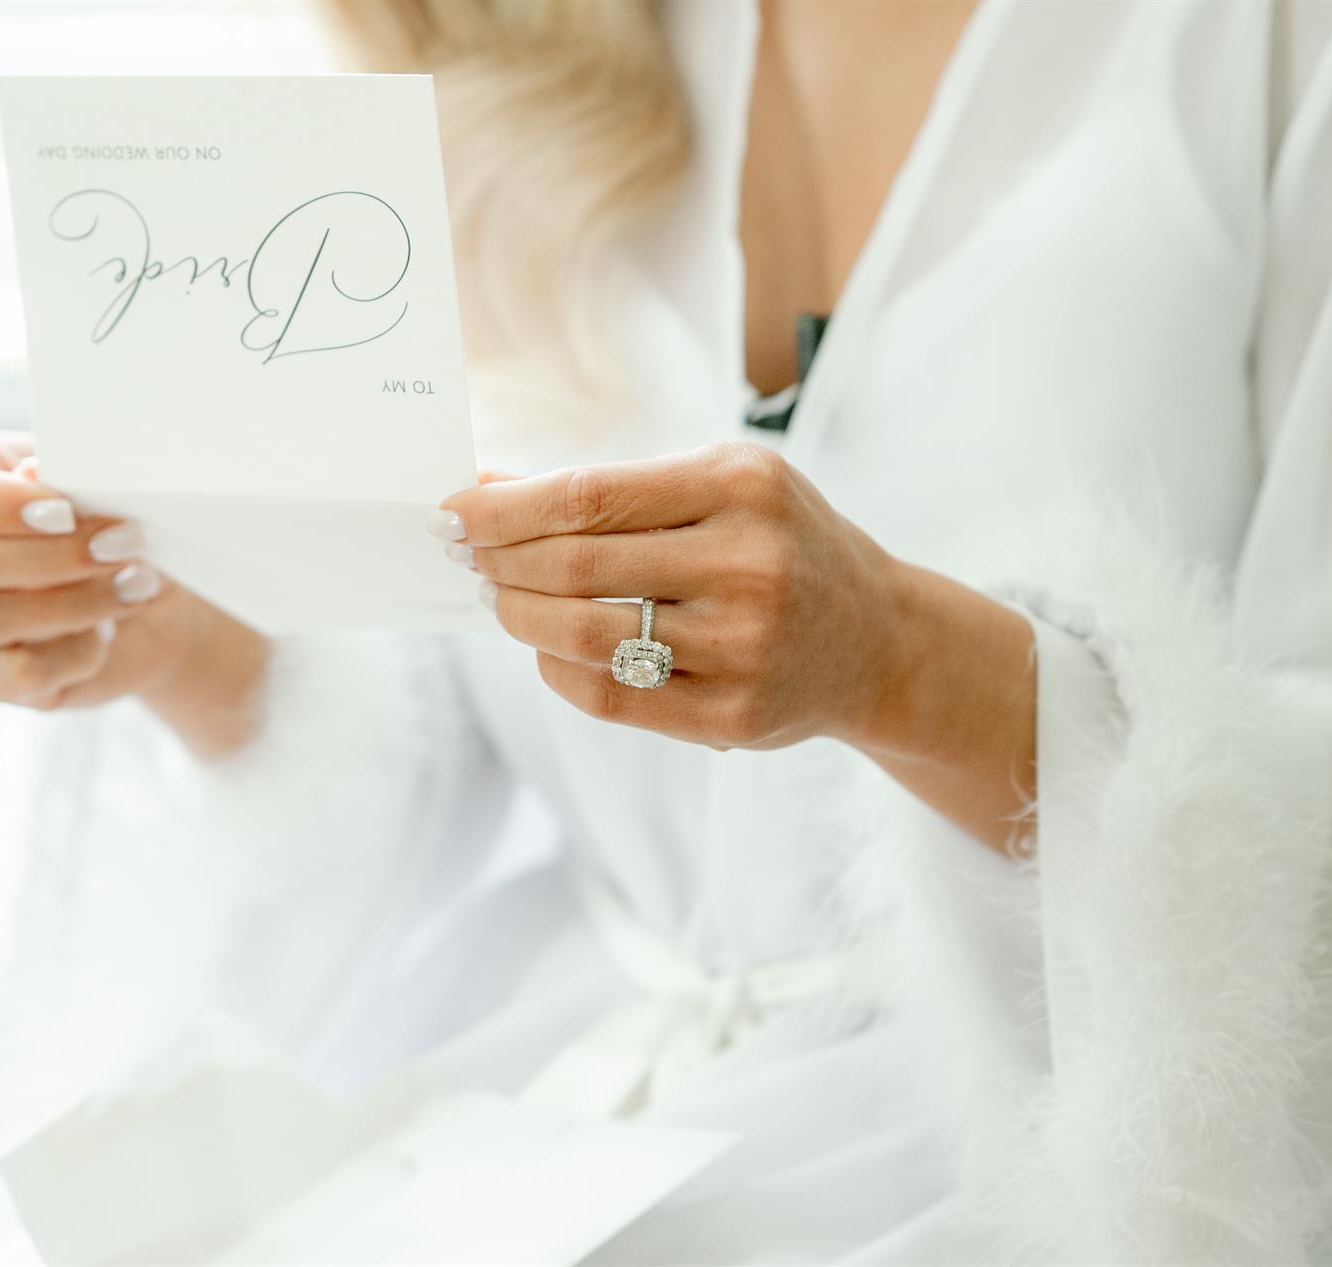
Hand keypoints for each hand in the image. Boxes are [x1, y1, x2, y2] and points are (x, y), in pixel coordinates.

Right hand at [0, 430, 266, 751]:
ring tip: (137, 583)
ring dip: (75, 602)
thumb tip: (34, 474)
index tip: (65, 510)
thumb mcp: (99, 485)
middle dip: (50, 555)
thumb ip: (66, 476)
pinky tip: (111, 632)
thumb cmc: (114, 517)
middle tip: (123, 544)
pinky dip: (78, 652)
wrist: (151, 590)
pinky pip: (21, 672)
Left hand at [440, 442, 905, 749]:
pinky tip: (546, 647)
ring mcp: (745, 647)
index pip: (588, 495)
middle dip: (500, 561)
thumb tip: (489, 487)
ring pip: (586, 637)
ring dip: (519, 617)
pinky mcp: (734, 716)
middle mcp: (750, 565)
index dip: (504, 508)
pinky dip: (557, 669)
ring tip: (499, 599)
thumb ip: (615, 488)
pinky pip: (611, 697)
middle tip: (466, 556)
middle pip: (577, 567)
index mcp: (742, 487)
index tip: (455, 511)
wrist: (877, 638)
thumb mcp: (720, 486)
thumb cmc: (779, 544)